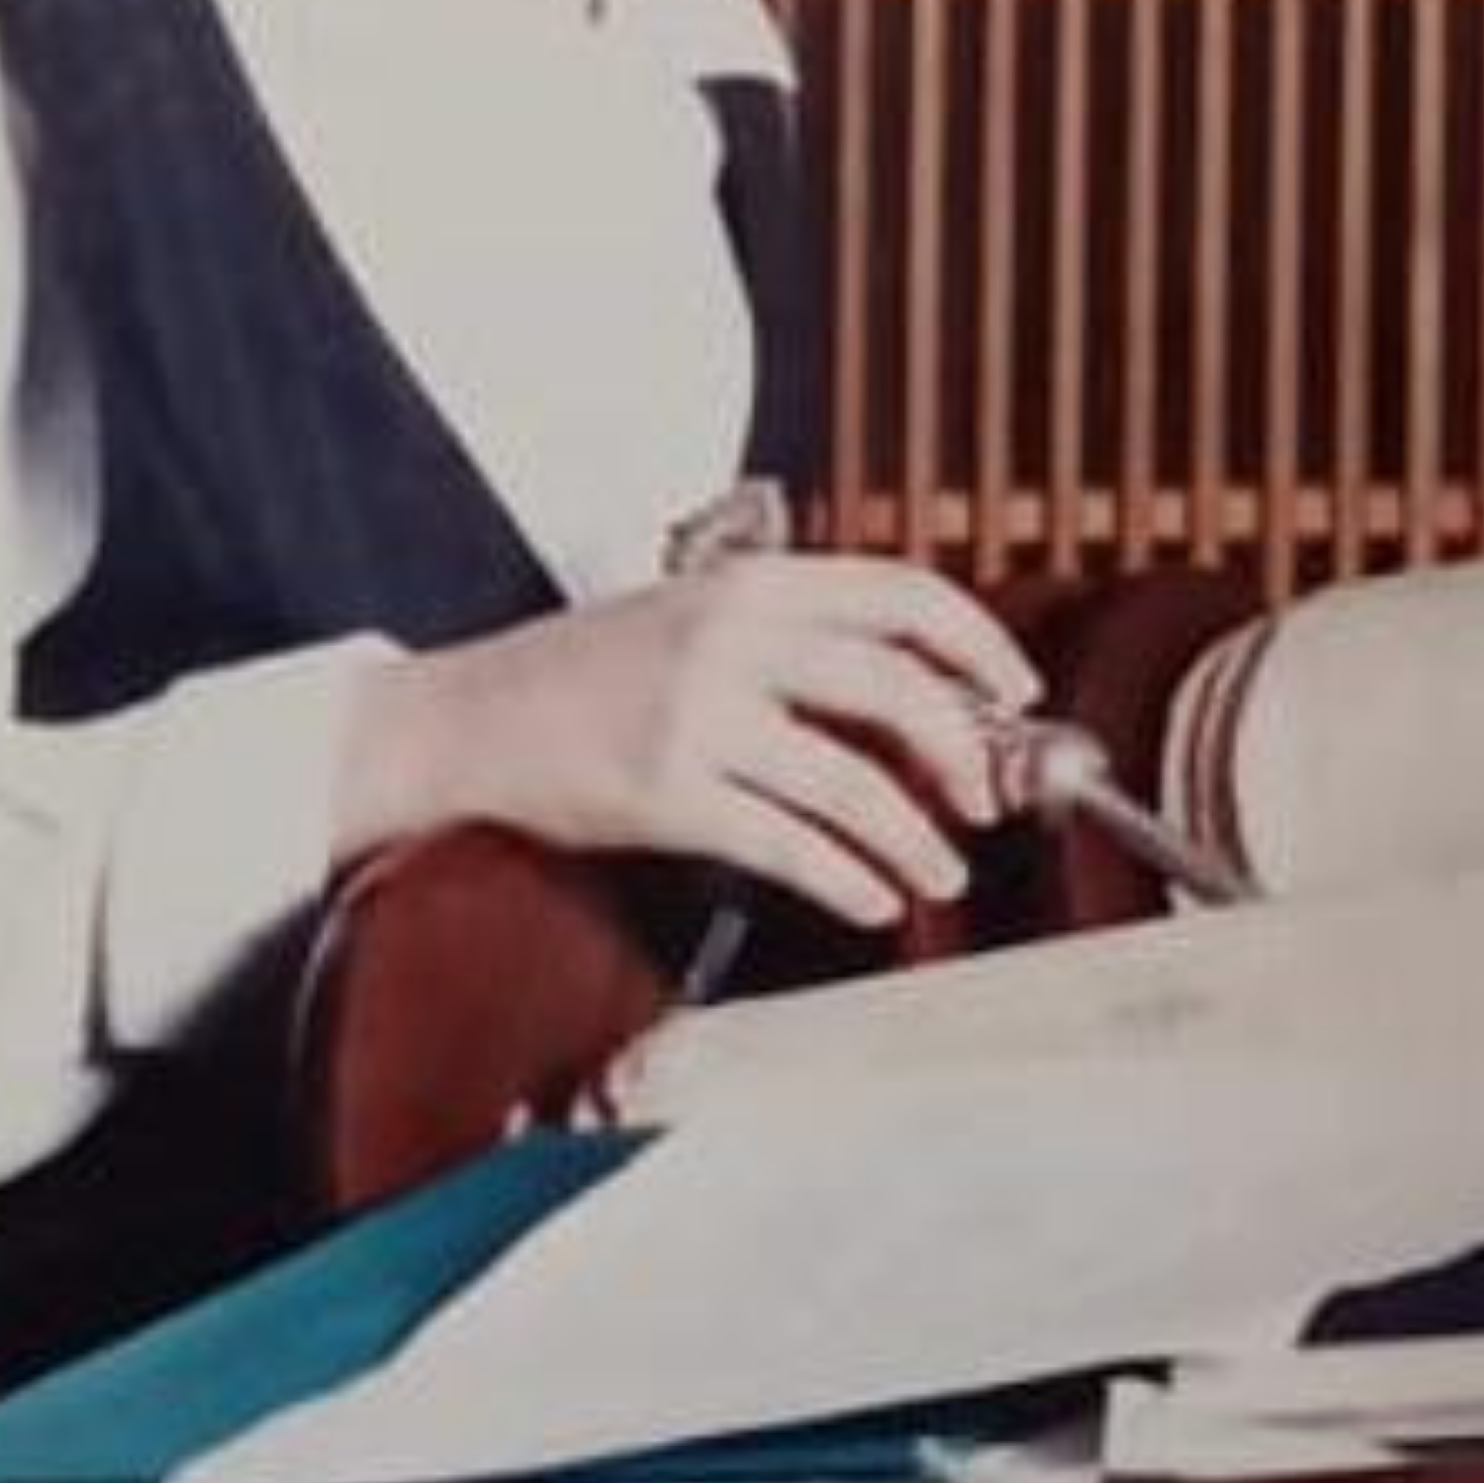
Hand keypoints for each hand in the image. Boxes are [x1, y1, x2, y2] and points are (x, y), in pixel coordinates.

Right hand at [341, 554, 1041, 928]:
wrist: (466, 719)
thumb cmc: (585, 674)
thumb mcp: (692, 615)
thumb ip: (793, 639)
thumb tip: (922, 701)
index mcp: (751, 582)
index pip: (901, 593)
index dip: (978, 644)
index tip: (1017, 693)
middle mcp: (728, 637)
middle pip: (895, 686)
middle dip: (964, 750)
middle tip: (984, 798)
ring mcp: (695, 716)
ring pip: (851, 780)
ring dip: (916, 838)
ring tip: (941, 872)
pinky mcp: (665, 793)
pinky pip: (787, 846)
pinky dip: (847, 880)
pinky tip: (872, 900)